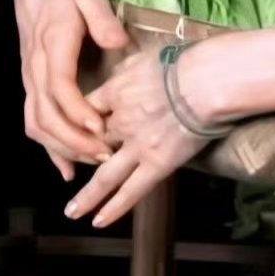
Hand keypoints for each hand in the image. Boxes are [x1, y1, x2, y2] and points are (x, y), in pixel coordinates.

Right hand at [15, 0, 128, 180]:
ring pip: (37, 124)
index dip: (76, 109)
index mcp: (52, 45)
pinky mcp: (32, 89)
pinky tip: (68, 169)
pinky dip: (49, 149)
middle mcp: (36, 69)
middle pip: (46, 114)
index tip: (99, 126)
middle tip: (105, 153)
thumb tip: (118, 42)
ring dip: (63, 147)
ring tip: (95, 159)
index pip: (59, 85)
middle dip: (73, 140)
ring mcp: (30, 82)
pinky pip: (34, 124)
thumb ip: (101, 17)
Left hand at [64, 49, 206, 227]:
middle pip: (91, 143)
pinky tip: (99, 220)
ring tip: (72, 211)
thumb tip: (121, 72)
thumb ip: (127, 68)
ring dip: (86, 196)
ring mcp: (136, 146)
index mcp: (116, 91)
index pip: (87, 109)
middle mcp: (120, 122)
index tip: (75, 127)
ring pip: (104, 176)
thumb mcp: (144, 55)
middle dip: (79, 158)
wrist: (205, 80)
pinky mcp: (156, 164)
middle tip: (69, 171)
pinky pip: (132, 191)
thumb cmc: (183, 61)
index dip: (80, 120)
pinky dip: (114, 208)